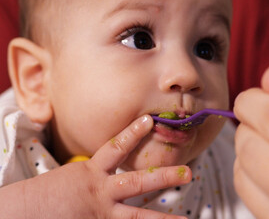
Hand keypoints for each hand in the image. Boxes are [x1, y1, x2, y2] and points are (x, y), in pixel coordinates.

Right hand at [0, 115, 190, 218]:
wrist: (19, 214)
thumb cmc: (42, 196)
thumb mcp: (71, 177)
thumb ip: (93, 174)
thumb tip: (109, 175)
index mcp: (89, 173)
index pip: (115, 147)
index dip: (133, 132)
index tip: (150, 120)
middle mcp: (99, 193)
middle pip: (137, 182)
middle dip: (164, 177)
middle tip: (189, 172)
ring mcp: (100, 215)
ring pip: (137, 218)